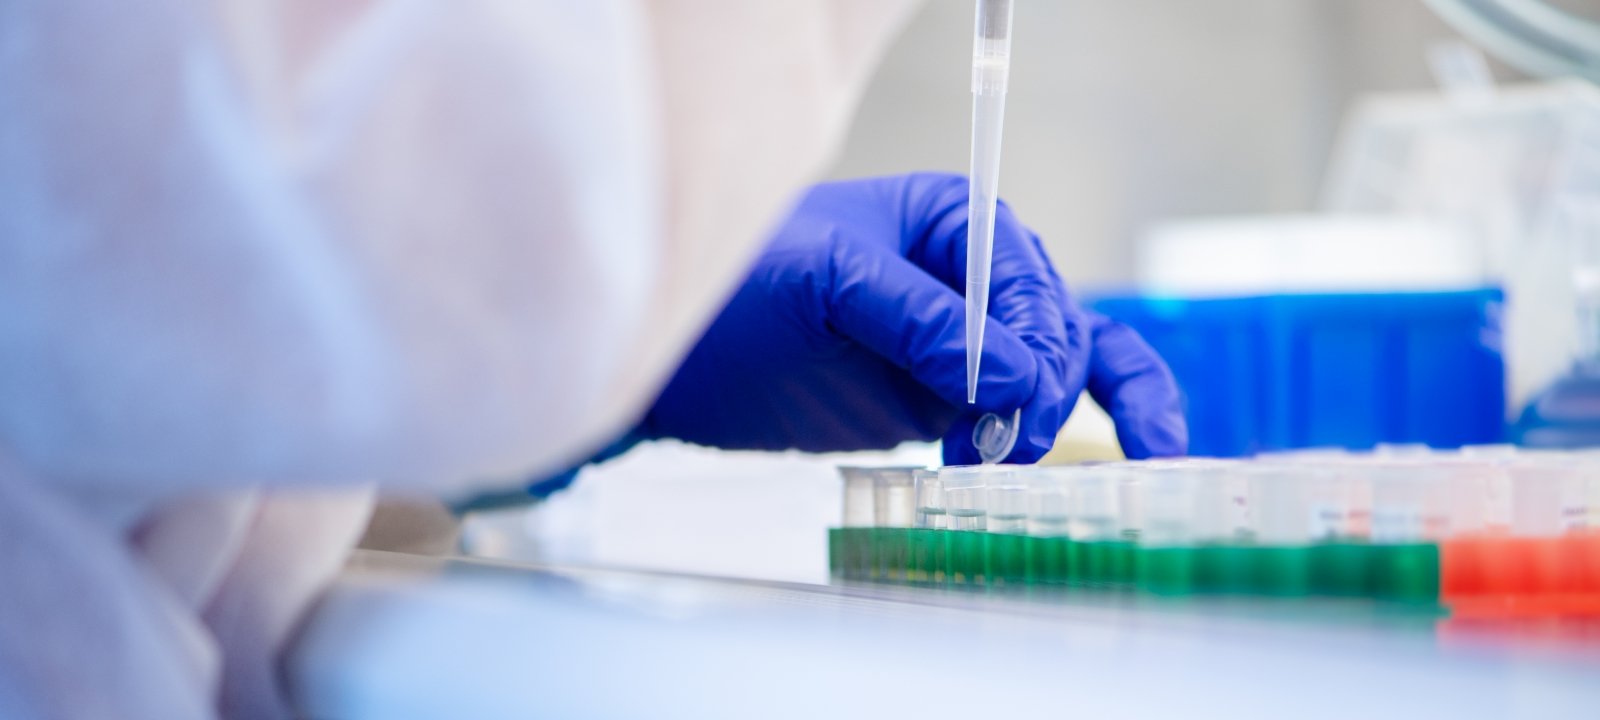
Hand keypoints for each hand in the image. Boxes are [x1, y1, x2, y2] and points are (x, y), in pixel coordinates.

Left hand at [639, 173, 1185, 462]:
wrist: (676, 361)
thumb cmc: (737, 288)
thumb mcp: (824, 280)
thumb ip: (917, 321)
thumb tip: (1012, 377)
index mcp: (950, 219)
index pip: (1023, 274)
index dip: (1035, 334)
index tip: (1018, 395)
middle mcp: (968, 275)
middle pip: (1052, 324)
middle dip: (1046, 382)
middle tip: (1014, 442)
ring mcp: (960, 342)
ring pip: (1056, 368)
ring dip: (1060, 413)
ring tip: (1022, 459)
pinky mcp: (941, 400)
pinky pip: (1018, 413)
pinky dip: (1053, 432)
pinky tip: (1072, 464)